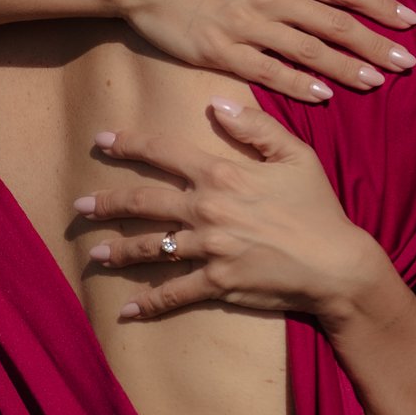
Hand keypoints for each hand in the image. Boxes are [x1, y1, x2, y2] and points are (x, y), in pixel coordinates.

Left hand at [76, 97, 389, 327]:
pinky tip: (127, 311)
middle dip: (107, 203)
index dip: (129, 145)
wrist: (336, 263)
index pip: (163, 153)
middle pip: (143, 202)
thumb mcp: (295, 155)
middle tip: (79, 206)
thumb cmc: (318, 207)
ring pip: (151, 247)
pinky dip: (148, 304)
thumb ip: (255, 127)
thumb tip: (216, 103)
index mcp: (222, 173)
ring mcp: (209, 248)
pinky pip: (174, 293)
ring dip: (117, 251)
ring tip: (94, 252)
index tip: (102, 142)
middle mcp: (208, 209)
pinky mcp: (216, 283)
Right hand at [114, 0, 415, 102]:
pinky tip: (324, 96)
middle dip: (375, 45)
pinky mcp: (224, 54)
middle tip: (408, 63)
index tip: (409, 21)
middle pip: (335, 25)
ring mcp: (248, 28)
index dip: (379, 5)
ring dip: (346, 69)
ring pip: (309, 52)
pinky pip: (269, 73)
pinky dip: (299, 84)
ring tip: (377, 82)